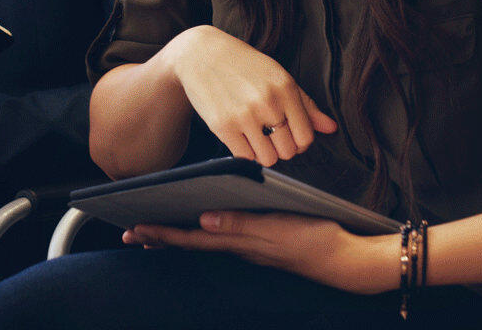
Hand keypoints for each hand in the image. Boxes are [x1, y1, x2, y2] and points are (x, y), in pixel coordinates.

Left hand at [125, 211, 393, 293]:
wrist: (351, 260)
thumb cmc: (318, 240)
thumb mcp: (280, 229)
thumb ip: (243, 225)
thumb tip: (203, 221)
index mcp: (242, 243)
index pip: (193, 239)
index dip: (163, 234)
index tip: (135, 229)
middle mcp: (243, 248)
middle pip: (194, 244)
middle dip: (161, 238)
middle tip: (130, 234)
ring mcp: (254, 249)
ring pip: (207, 243)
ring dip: (179, 237)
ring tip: (154, 233)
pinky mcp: (266, 245)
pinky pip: (225, 240)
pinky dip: (204, 236)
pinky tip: (203, 229)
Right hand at [164, 26, 337, 166]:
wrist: (200, 54)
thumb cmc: (244, 65)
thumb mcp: (278, 76)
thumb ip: (306, 104)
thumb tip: (331, 128)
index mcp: (285, 88)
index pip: (306, 136)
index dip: (300, 142)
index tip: (289, 135)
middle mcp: (267, 102)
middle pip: (288, 152)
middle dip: (281, 148)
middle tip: (270, 136)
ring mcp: (244, 115)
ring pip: (268, 159)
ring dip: (263, 153)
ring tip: (255, 137)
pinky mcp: (223, 126)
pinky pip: (244, 158)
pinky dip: (246, 153)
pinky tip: (241, 137)